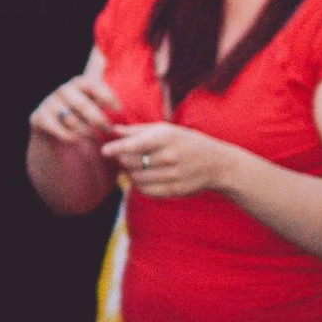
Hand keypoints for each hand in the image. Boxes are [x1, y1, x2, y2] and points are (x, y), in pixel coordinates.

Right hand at [30, 73, 122, 148]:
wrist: (55, 139)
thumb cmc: (82, 120)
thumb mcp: (95, 105)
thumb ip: (101, 91)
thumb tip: (105, 63)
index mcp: (78, 84)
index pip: (92, 85)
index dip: (107, 96)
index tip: (119, 110)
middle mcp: (62, 90)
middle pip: (82, 104)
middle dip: (98, 120)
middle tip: (108, 130)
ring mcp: (48, 103)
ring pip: (70, 118)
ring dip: (86, 131)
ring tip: (94, 138)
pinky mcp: (38, 118)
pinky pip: (58, 129)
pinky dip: (71, 137)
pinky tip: (78, 140)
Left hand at [102, 121, 238, 197]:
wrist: (217, 164)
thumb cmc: (187, 142)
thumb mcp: (166, 130)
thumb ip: (138, 131)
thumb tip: (113, 129)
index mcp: (166, 138)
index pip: (135, 145)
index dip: (117, 148)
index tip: (104, 151)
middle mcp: (169, 157)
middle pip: (132, 162)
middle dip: (122, 160)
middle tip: (122, 157)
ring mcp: (173, 175)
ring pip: (137, 178)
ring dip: (130, 174)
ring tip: (134, 167)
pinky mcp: (175, 190)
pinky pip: (147, 191)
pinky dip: (140, 186)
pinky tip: (144, 178)